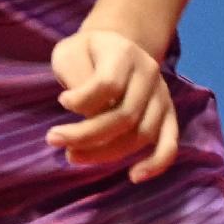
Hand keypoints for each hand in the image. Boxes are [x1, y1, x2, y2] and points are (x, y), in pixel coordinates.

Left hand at [47, 25, 182, 182]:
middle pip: (124, 115)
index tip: (61, 101)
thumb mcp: (71, 52)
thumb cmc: (86, 53)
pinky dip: (156, 164)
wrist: (116, 47)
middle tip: (54, 139)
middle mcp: (149, 74)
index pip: (108, 85)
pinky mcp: (168, 115)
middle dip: (86, 134)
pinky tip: (134, 176)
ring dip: (107, 153)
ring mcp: (162, 96)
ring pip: (141, 134)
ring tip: (73, 155)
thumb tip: (89, 114)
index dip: (81, 100)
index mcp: (124, 54)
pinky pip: (169, 144)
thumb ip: (78, 78)